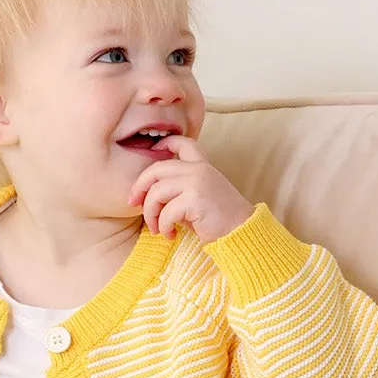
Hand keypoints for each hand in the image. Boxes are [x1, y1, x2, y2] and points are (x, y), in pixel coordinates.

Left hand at [128, 135, 253, 241]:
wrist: (243, 234)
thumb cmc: (219, 221)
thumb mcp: (198, 198)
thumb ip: (178, 190)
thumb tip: (147, 196)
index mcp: (202, 166)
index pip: (183, 143)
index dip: (164, 144)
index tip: (152, 153)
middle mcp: (199, 169)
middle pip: (156, 169)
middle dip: (139, 187)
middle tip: (134, 204)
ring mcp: (197, 182)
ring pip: (156, 192)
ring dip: (150, 214)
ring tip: (156, 228)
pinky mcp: (195, 199)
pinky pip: (166, 212)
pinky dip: (163, 226)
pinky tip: (170, 235)